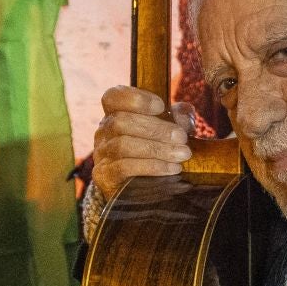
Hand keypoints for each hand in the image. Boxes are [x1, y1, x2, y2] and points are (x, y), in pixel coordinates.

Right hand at [91, 86, 193, 201]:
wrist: (138, 188)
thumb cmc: (154, 150)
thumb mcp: (166, 129)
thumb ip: (176, 118)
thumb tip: (185, 114)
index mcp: (115, 113)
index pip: (112, 97)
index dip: (135, 99)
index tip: (161, 106)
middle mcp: (103, 131)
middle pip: (121, 122)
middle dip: (156, 129)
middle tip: (181, 137)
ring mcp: (101, 154)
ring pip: (123, 145)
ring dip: (157, 149)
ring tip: (182, 154)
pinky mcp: (105, 175)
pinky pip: (125, 167)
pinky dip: (152, 167)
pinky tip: (173, 168)